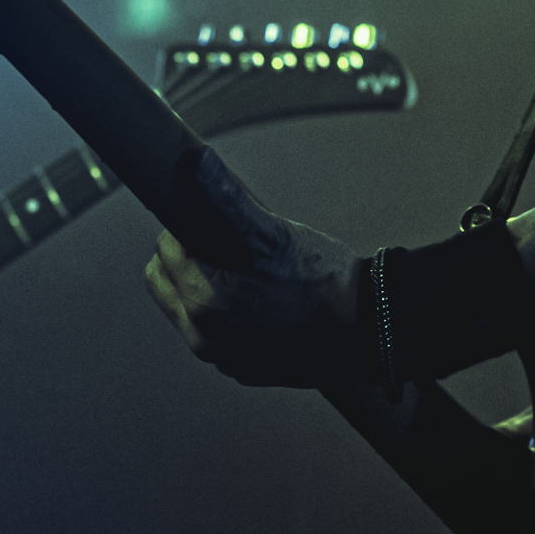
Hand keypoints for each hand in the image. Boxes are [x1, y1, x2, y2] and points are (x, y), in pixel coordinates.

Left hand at [142, 213, 360, 388]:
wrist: (369, 331)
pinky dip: (226, 316)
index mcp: (204, 299)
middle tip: (230, 248)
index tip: (215, 224)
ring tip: (248, 275)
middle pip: (165, 279)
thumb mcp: (273, 232)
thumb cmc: (325, 281)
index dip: (190, 227)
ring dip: (202, 286)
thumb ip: (225, 199)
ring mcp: (222, 358)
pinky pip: (214, 334)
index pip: (166, 246)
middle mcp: (204, 336)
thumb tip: (193, 163)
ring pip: (186, 307)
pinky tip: (260, 304)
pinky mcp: (240, 370)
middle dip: (188, 258)